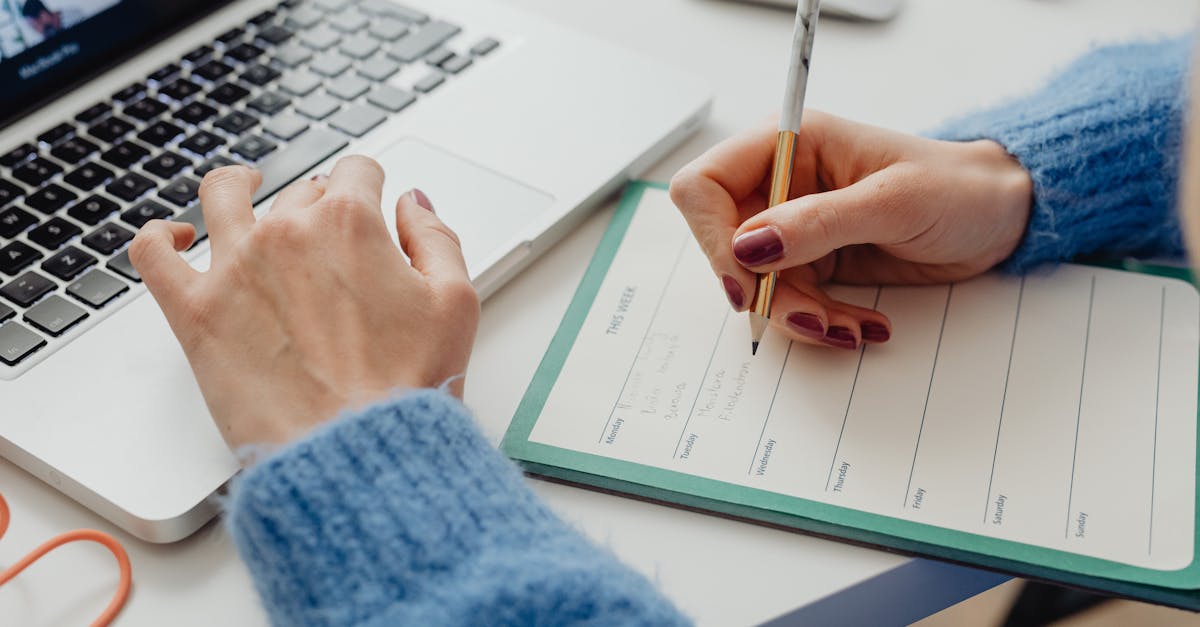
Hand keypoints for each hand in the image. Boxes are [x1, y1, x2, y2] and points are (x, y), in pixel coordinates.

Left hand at [128, 159, 480, 448]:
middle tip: (333, 247)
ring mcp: (233, 267)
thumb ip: (435, 237)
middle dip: (319, 207)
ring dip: (236, 185)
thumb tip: (412, 204)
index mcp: (350, 223)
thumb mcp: (455, 303)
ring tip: (243, 189)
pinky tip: (175, 238)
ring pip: (221, 196)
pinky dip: (160, 236)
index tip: (371, 204)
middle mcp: (287, 232)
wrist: (354, 452)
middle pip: (300, 191)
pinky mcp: (195, 312)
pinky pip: (152, 253)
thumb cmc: (408, 387)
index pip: (356, 171)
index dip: (369, 186)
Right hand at [669, 111, 1031, 348]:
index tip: (745, 282)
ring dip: (798, 316)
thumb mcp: (893, 202)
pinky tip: (862, 325)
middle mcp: (780, 183)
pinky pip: (790, 302)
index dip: (712, 236)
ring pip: (758, 285)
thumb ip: (818, 223)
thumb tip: (749, 246)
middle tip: (812, 316)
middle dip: (765, 290)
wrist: (999, 217)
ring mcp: (794, 226)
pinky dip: (819, 322)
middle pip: (725, 246)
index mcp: (788, 145)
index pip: (706, 186)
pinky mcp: (812, 261)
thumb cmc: (957, 187)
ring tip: (851, 327)